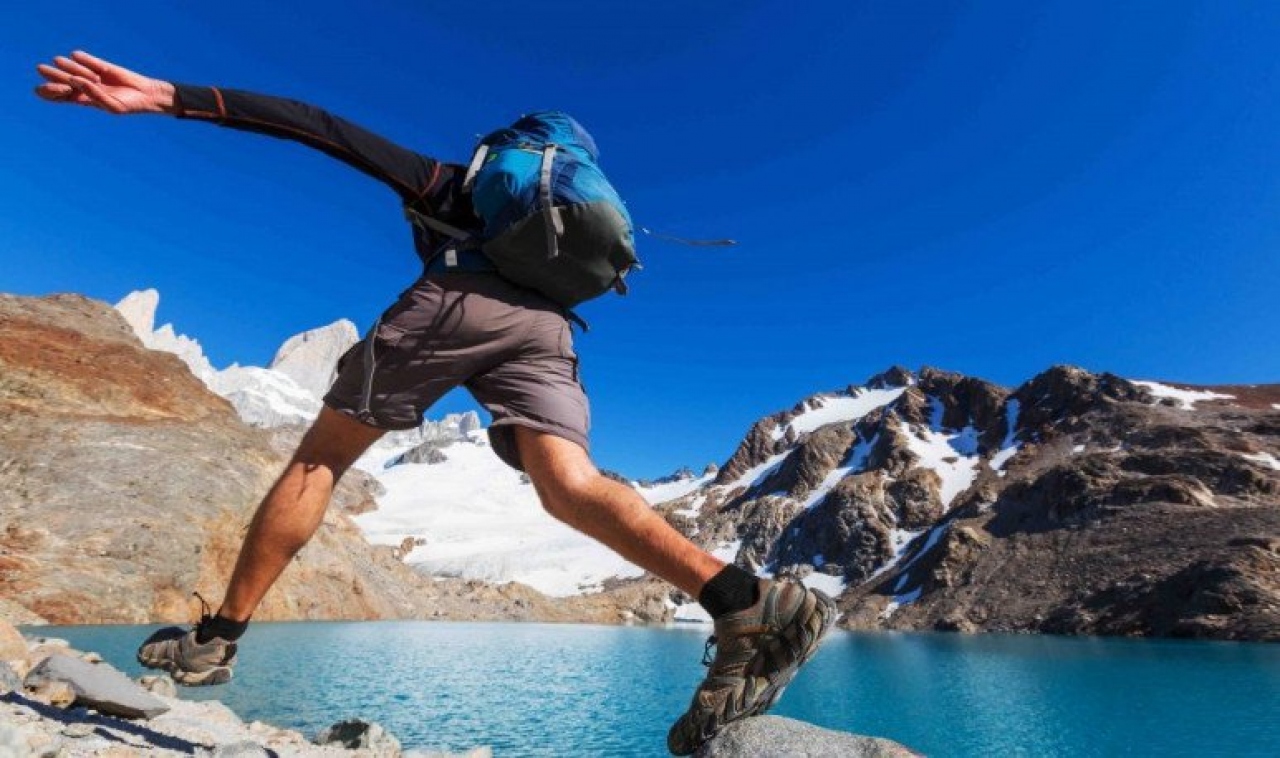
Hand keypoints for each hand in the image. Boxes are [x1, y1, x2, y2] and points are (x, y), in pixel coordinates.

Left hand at [35, 51, 174, 114]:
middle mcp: (83, 87)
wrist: (146, 94)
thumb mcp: (111, 105)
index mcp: (82, 100)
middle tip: (40, 68)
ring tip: (65, 64)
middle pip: (61, 79)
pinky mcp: (100, 65)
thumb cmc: (129, 104)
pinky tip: (84, 60)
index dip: (50, 91)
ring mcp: (91, 74)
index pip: (59, 96)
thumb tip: (74, 78)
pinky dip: (84, 58)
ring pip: (71, 67)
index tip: (48, 88)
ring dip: (68, 66)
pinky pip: (85, 58)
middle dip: (50, 74)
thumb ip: (92, 93)